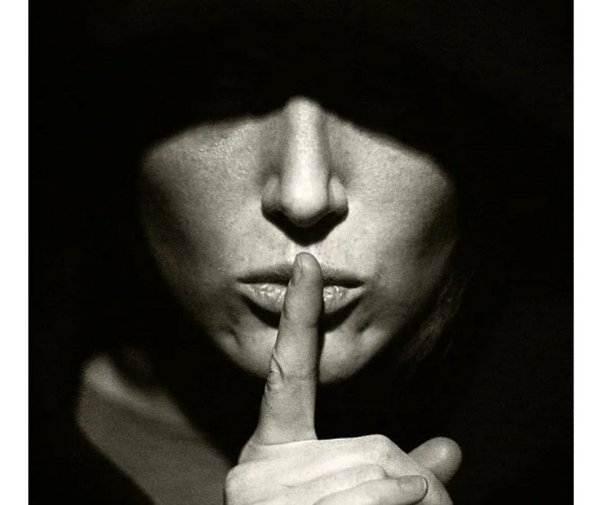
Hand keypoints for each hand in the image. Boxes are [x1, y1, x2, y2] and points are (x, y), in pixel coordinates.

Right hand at [225, 253, 460, 504]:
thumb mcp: (358, 497)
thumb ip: (400, 470)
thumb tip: (450, 448)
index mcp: (274, 449)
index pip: (290, 371)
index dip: (300, 315)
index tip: (307, 264)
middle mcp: (258, 466)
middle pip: (371, 445)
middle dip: (407, 480)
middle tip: (408, 504)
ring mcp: (261, 491)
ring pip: (377, 476)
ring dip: (407, 501)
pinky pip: (367, 496)